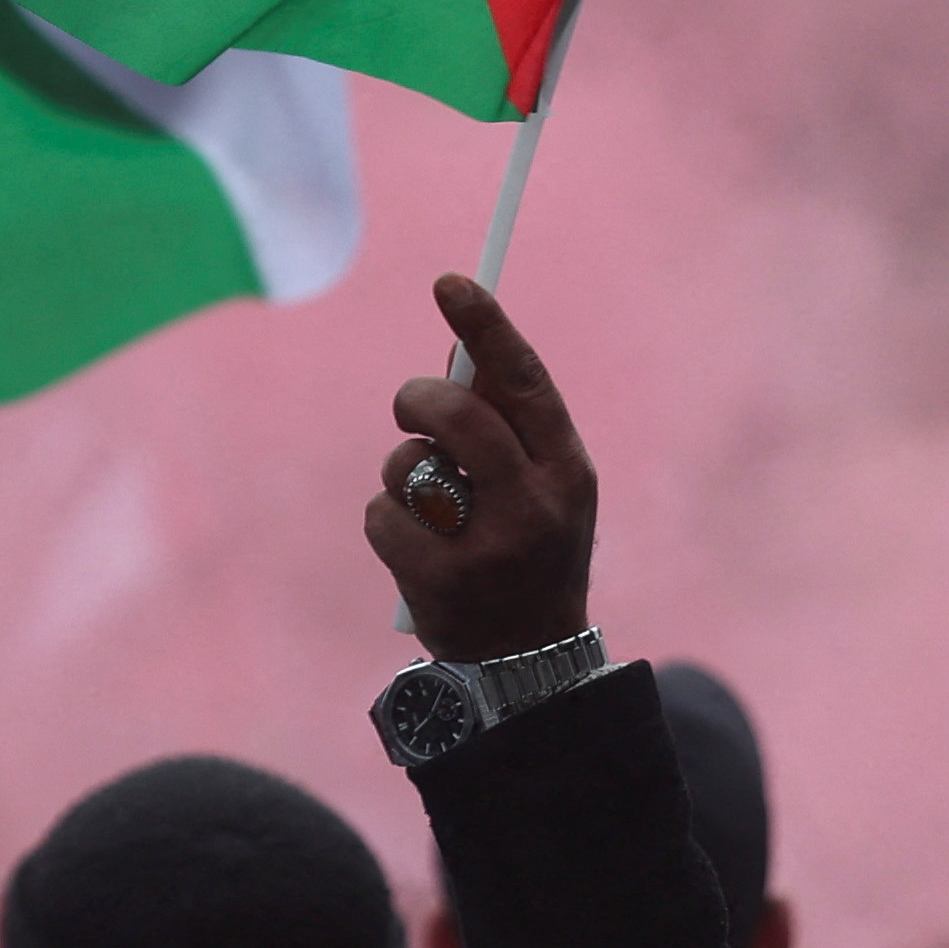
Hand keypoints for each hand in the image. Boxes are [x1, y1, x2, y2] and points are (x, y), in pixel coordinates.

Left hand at [362, 274, 595, 661]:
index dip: (487, 327)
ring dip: (402, 476)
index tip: (450, 282)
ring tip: (431, 512)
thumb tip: (458, 345)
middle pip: (456, 415)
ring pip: (408, 465)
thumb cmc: (528, 551)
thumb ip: (507, 422)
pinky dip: (385, 523)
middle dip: (419, 400)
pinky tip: (416, 551)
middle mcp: (535, 507)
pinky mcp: (438, 582)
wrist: (526, 665)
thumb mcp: (542, 488)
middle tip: (411, 409)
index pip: (525, 382)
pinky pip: (380, 514)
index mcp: (568, 471)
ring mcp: (488, 548)